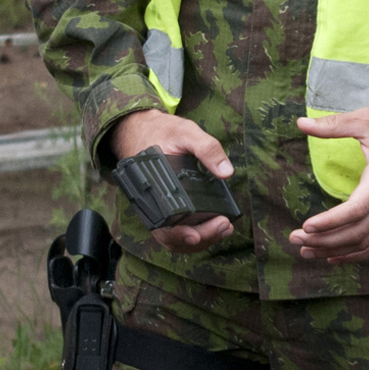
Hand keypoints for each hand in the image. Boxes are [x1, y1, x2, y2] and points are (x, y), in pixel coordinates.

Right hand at [111, 109, 234, 253]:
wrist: (141, 129)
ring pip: (176, 238)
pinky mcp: (169, 208)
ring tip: (224, 228)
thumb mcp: (185, 132)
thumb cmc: (160, 132)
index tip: (196, 235)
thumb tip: (226, 172)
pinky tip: (217, 226)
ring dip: (201, 239)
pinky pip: (179, 230)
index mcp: (152, 189)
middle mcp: (152, 204)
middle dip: (200, 237)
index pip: (163, 224)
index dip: (180, 235)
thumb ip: (206, 148)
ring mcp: (160, 208)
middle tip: (223, 226)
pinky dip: (198, 233)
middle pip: (171, 237)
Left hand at [289, 109, 368, 262]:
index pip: (356, 210)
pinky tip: (333, 257)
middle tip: (295, 239)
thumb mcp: (368, 120)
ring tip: (307, 250)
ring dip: (335, 251)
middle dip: (324, 240)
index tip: (306, 226)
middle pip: (357, 232)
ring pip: (366, 243)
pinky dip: (355, 255)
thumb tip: (301, 123)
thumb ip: (334, 125)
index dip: (331, 222)